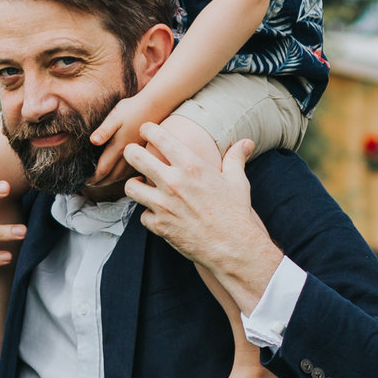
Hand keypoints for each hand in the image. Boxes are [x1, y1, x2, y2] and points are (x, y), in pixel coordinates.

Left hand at [86, 92, 164, 190]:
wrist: (156, 105)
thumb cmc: (133, 108)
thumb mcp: (115, 116)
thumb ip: (104, 130)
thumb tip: (93, 141)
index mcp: (118, 147)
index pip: (103, 169)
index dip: (93, 178)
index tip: (84, 181)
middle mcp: (128, 154)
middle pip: (112, 176)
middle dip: (100, 182)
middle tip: (89, 185)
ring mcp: (137, 154)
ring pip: (122, 175)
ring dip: (110, 180)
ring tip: (101, 182)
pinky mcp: (143, 152)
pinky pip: (130, 170)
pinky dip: (121, 175)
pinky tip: (118, 174)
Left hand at [122, 126, 283, 309]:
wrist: (232, 247)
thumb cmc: (236, 213)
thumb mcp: (238, 181)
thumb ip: (236, 158)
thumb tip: (246, 143)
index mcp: (191, 166)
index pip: (159, 137)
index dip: (148, 129)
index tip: (146, 130)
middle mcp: (173, 182)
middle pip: (134, 157)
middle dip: (131, 152)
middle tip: (134, 154)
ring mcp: (163, 205)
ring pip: (130, 187)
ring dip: (134, 185)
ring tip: (140, 185)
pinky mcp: (159, 225)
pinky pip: (142, 215)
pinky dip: (148, 214)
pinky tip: (157, 214)